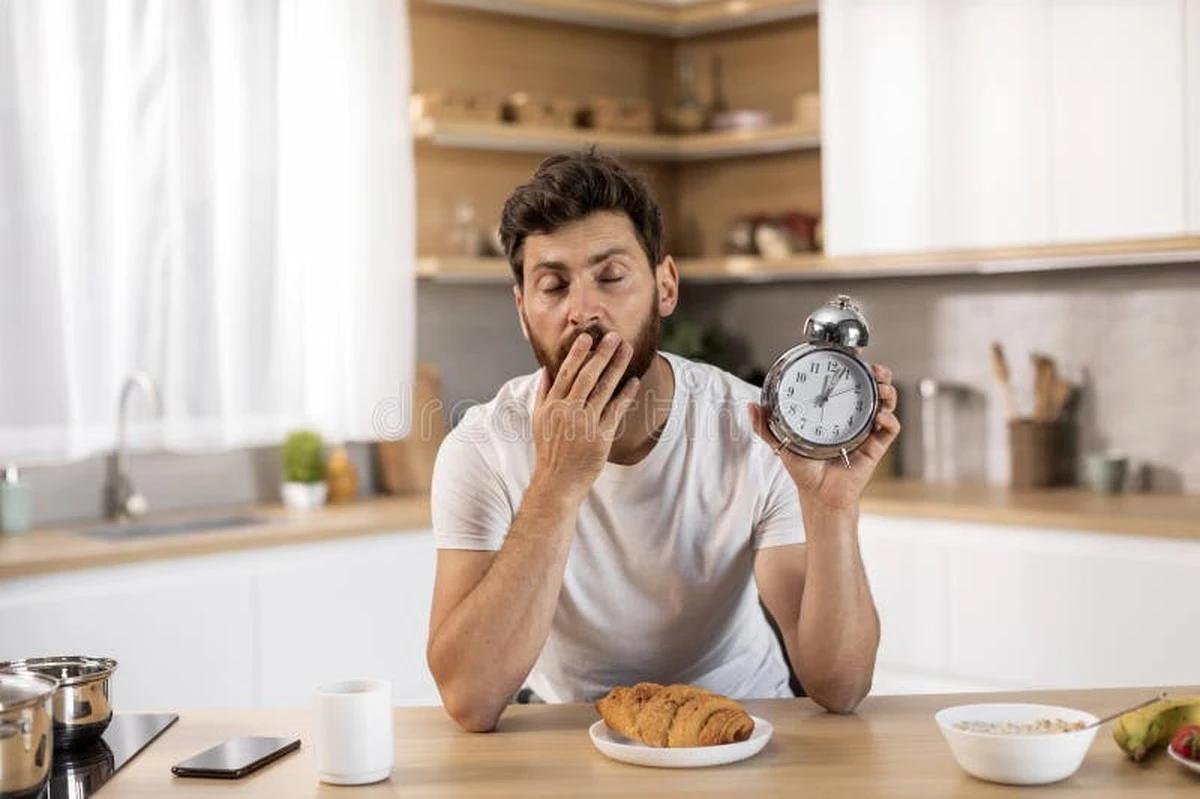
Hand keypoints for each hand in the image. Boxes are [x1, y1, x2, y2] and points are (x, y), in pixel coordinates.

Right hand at [532, 331, 639, 499]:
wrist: (557, 482)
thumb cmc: (549, 450)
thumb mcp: (538, 420)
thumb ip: (543, 393)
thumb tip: (546, 369)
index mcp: (552, 405)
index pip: (566, 373)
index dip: (578, 353)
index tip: (588, 337)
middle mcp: (568, 411)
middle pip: (586, 376)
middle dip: (601, 354)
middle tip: (614, 336)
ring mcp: (585, 423)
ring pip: (603, 389)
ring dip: (616, 367)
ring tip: (627, 350)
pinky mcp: (601, 437)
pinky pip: (616, 410)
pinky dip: (625, 394)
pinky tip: (634, 381)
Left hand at [750, 363, 899, 512]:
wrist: (818, 495)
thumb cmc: (804, 470)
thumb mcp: (781, 442)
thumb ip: (765, 426)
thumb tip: (750, 406)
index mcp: (835, 413)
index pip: (848, 384)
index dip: (855, 368)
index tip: (855, 354)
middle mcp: (853, 419)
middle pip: (873, 389)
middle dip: (879, 375)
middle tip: (875, 369)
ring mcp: (867, 432)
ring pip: (886, 405)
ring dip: (888, 392)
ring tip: (882, 388)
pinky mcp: (875, 447)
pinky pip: (889, 430)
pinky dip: (889, 420)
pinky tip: (879, 416)